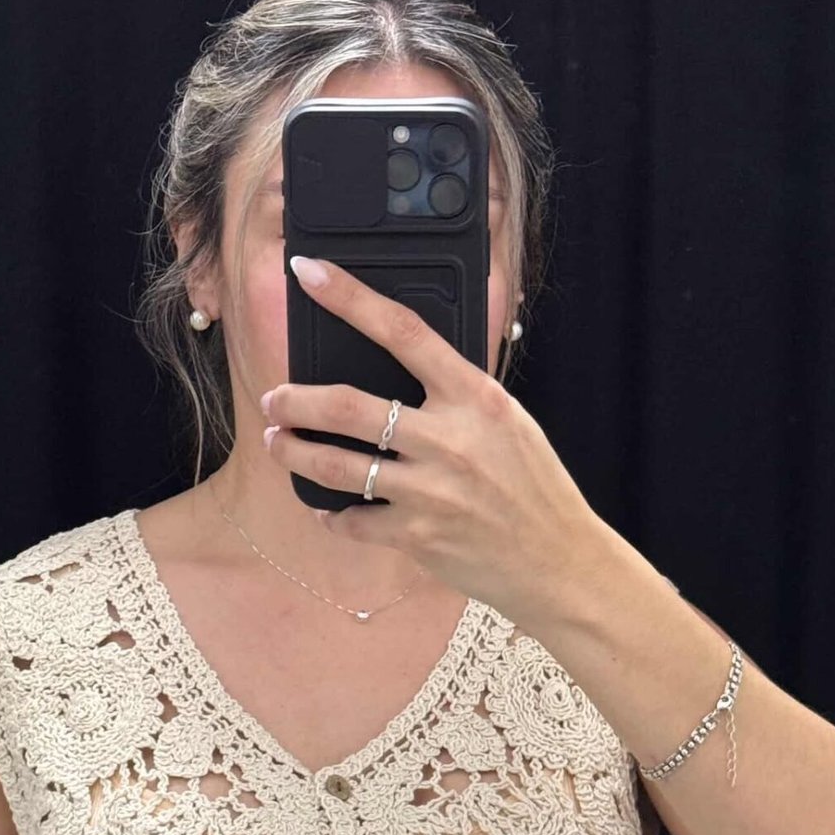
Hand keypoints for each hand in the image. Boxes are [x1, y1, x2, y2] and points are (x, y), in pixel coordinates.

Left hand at [260, 254, 602, 622]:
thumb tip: (401, 367)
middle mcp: (450, 440)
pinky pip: (352, 519)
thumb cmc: (534, 487)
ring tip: (278, 441)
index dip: (350, 297)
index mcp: (475, 398)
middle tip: (276, 399)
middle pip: (347, 406)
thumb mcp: (507, 421)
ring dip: (292, 452)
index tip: (311, 273)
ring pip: (335, 464)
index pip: (403, 331)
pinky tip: (329, 508)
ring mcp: (430, 491)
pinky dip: (333, 514)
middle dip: (295, 399)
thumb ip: (458, 394)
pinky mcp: (417, 536)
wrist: (559, 561)